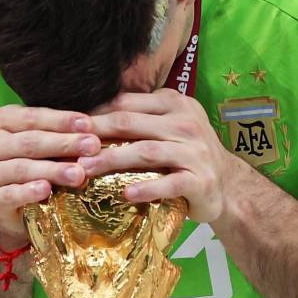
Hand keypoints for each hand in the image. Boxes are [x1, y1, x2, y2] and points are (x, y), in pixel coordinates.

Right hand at [0, 105, 99, 249]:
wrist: (15, 208)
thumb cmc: (38, 167)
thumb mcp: (49, 146)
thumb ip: (65, 132)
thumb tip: (101, 122)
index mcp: (3, 122)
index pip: (33, 117)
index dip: (61, 120)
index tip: (89, 124)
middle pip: (30, 142)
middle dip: (64, 143)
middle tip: (93, 146)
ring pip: (22, 168)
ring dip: (53, 170)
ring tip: (79, 174)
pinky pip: (10, 194)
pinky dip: (28, 192)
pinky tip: (46, 190)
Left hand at [76, 89, 232, 221]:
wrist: (228, 186)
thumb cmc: (188, 155)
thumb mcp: (169, 127)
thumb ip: (140, 117)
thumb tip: (88, 115)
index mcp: (174, 104)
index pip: (127, 103)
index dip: (96, 112)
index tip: (68, 125)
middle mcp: (185, 123)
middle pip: (131, 123)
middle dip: (96, 134)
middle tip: (68, 145)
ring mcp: (195, 152)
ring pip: (146, 152)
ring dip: (112, 160)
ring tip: (86, 170)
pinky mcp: (200, 180)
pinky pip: (169, 183)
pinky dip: (146, 188)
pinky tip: (125, 195)